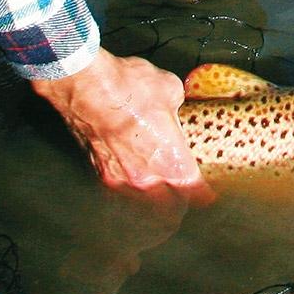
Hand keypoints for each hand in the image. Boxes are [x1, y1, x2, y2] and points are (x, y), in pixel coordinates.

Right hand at [32, 49, 212, 200]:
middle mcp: (146, 178)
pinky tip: (132, 182)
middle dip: (178, 204)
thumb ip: (176, 109)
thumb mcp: (171, 90)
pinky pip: (120, 189)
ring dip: (151, 202)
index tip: (207, 193)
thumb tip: (173, 107)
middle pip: (169, 208)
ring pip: (142, 203)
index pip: (195, 192)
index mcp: (172, 162)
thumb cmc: (129, 87)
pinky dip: (128, 190)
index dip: (204, 195)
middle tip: (184, 196)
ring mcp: (120, 178)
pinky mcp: (99, 171)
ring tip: (158, 198)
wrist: (87, 86)